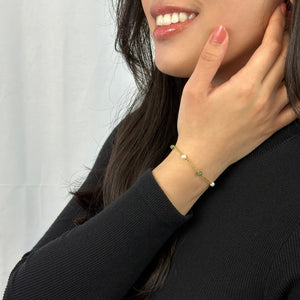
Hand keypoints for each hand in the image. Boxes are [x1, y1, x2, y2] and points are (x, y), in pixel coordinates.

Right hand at [176, 3, 296, 170]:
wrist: (201, 158)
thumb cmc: (194, 125)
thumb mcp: (194, 90)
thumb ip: (209, 59)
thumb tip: (222, 31)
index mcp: (245, 86)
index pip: (270, 47)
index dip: (277, 26)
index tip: (280, 12)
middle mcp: (263, 99)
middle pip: (285, 60)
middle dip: (288, 37)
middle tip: (287, 23)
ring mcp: (269, 115)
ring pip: (293, 80)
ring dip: (294, 61)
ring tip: (290, 50)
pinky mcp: (270, 128)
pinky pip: (295, 109)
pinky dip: (299, 94)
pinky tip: (297, 87)